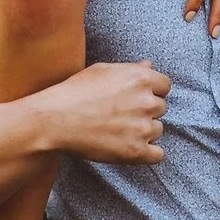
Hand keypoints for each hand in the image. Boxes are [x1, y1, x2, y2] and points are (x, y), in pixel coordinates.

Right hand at [35, 60, 169, 163]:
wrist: (55, 119)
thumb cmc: (75, 92)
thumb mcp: (103, 71)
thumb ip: (130, 69)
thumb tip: (149, 65)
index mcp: (141, 78)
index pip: (165, 86)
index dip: (151, 92)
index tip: (136, 99)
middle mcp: (146, 101)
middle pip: (161, 108)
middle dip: (145, 112)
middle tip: (122, 116)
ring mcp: (143, 127)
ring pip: (157, 130)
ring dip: (144, 132)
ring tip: (119, 131)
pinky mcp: (136, 151)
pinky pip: (157, 154)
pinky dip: (147, 153)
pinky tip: (131, 148)